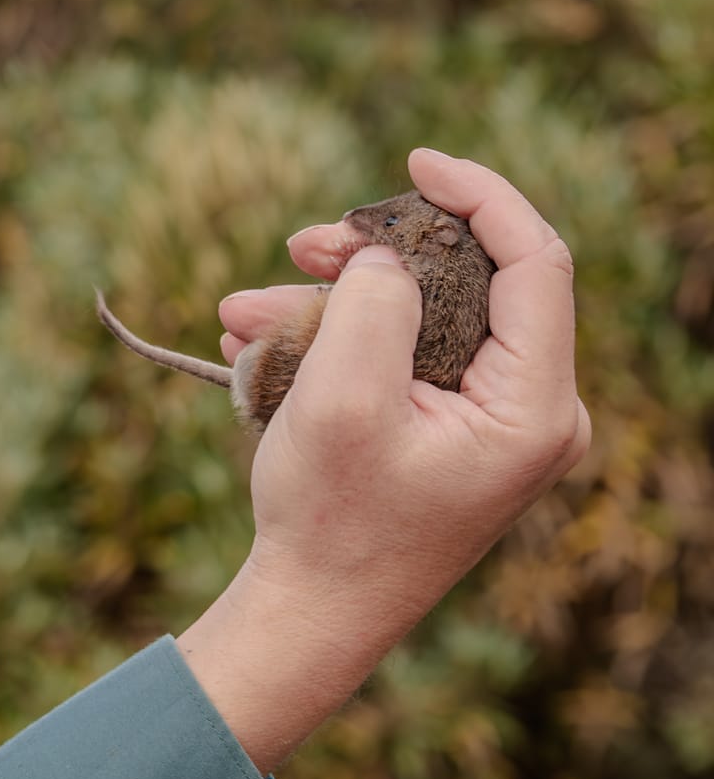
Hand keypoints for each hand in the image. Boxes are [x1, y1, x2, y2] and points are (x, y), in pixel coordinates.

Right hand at [178, 147, 588, 768]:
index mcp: (534, 406)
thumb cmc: (329, 520)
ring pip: (423, 314)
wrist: (309, 615)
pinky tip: (259, 341)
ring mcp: (492, 419)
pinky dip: (335, 339)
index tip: (414, 163)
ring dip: (334, 300)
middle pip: (472, 281)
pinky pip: (401, 354)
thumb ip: (376, 300)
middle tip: (302, 243)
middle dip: (376, 254)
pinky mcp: (449, 427)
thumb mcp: (343, 397)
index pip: (535, 262)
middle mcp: (531, 408)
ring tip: (243, 311)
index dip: (478, 196)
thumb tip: (390, 249)